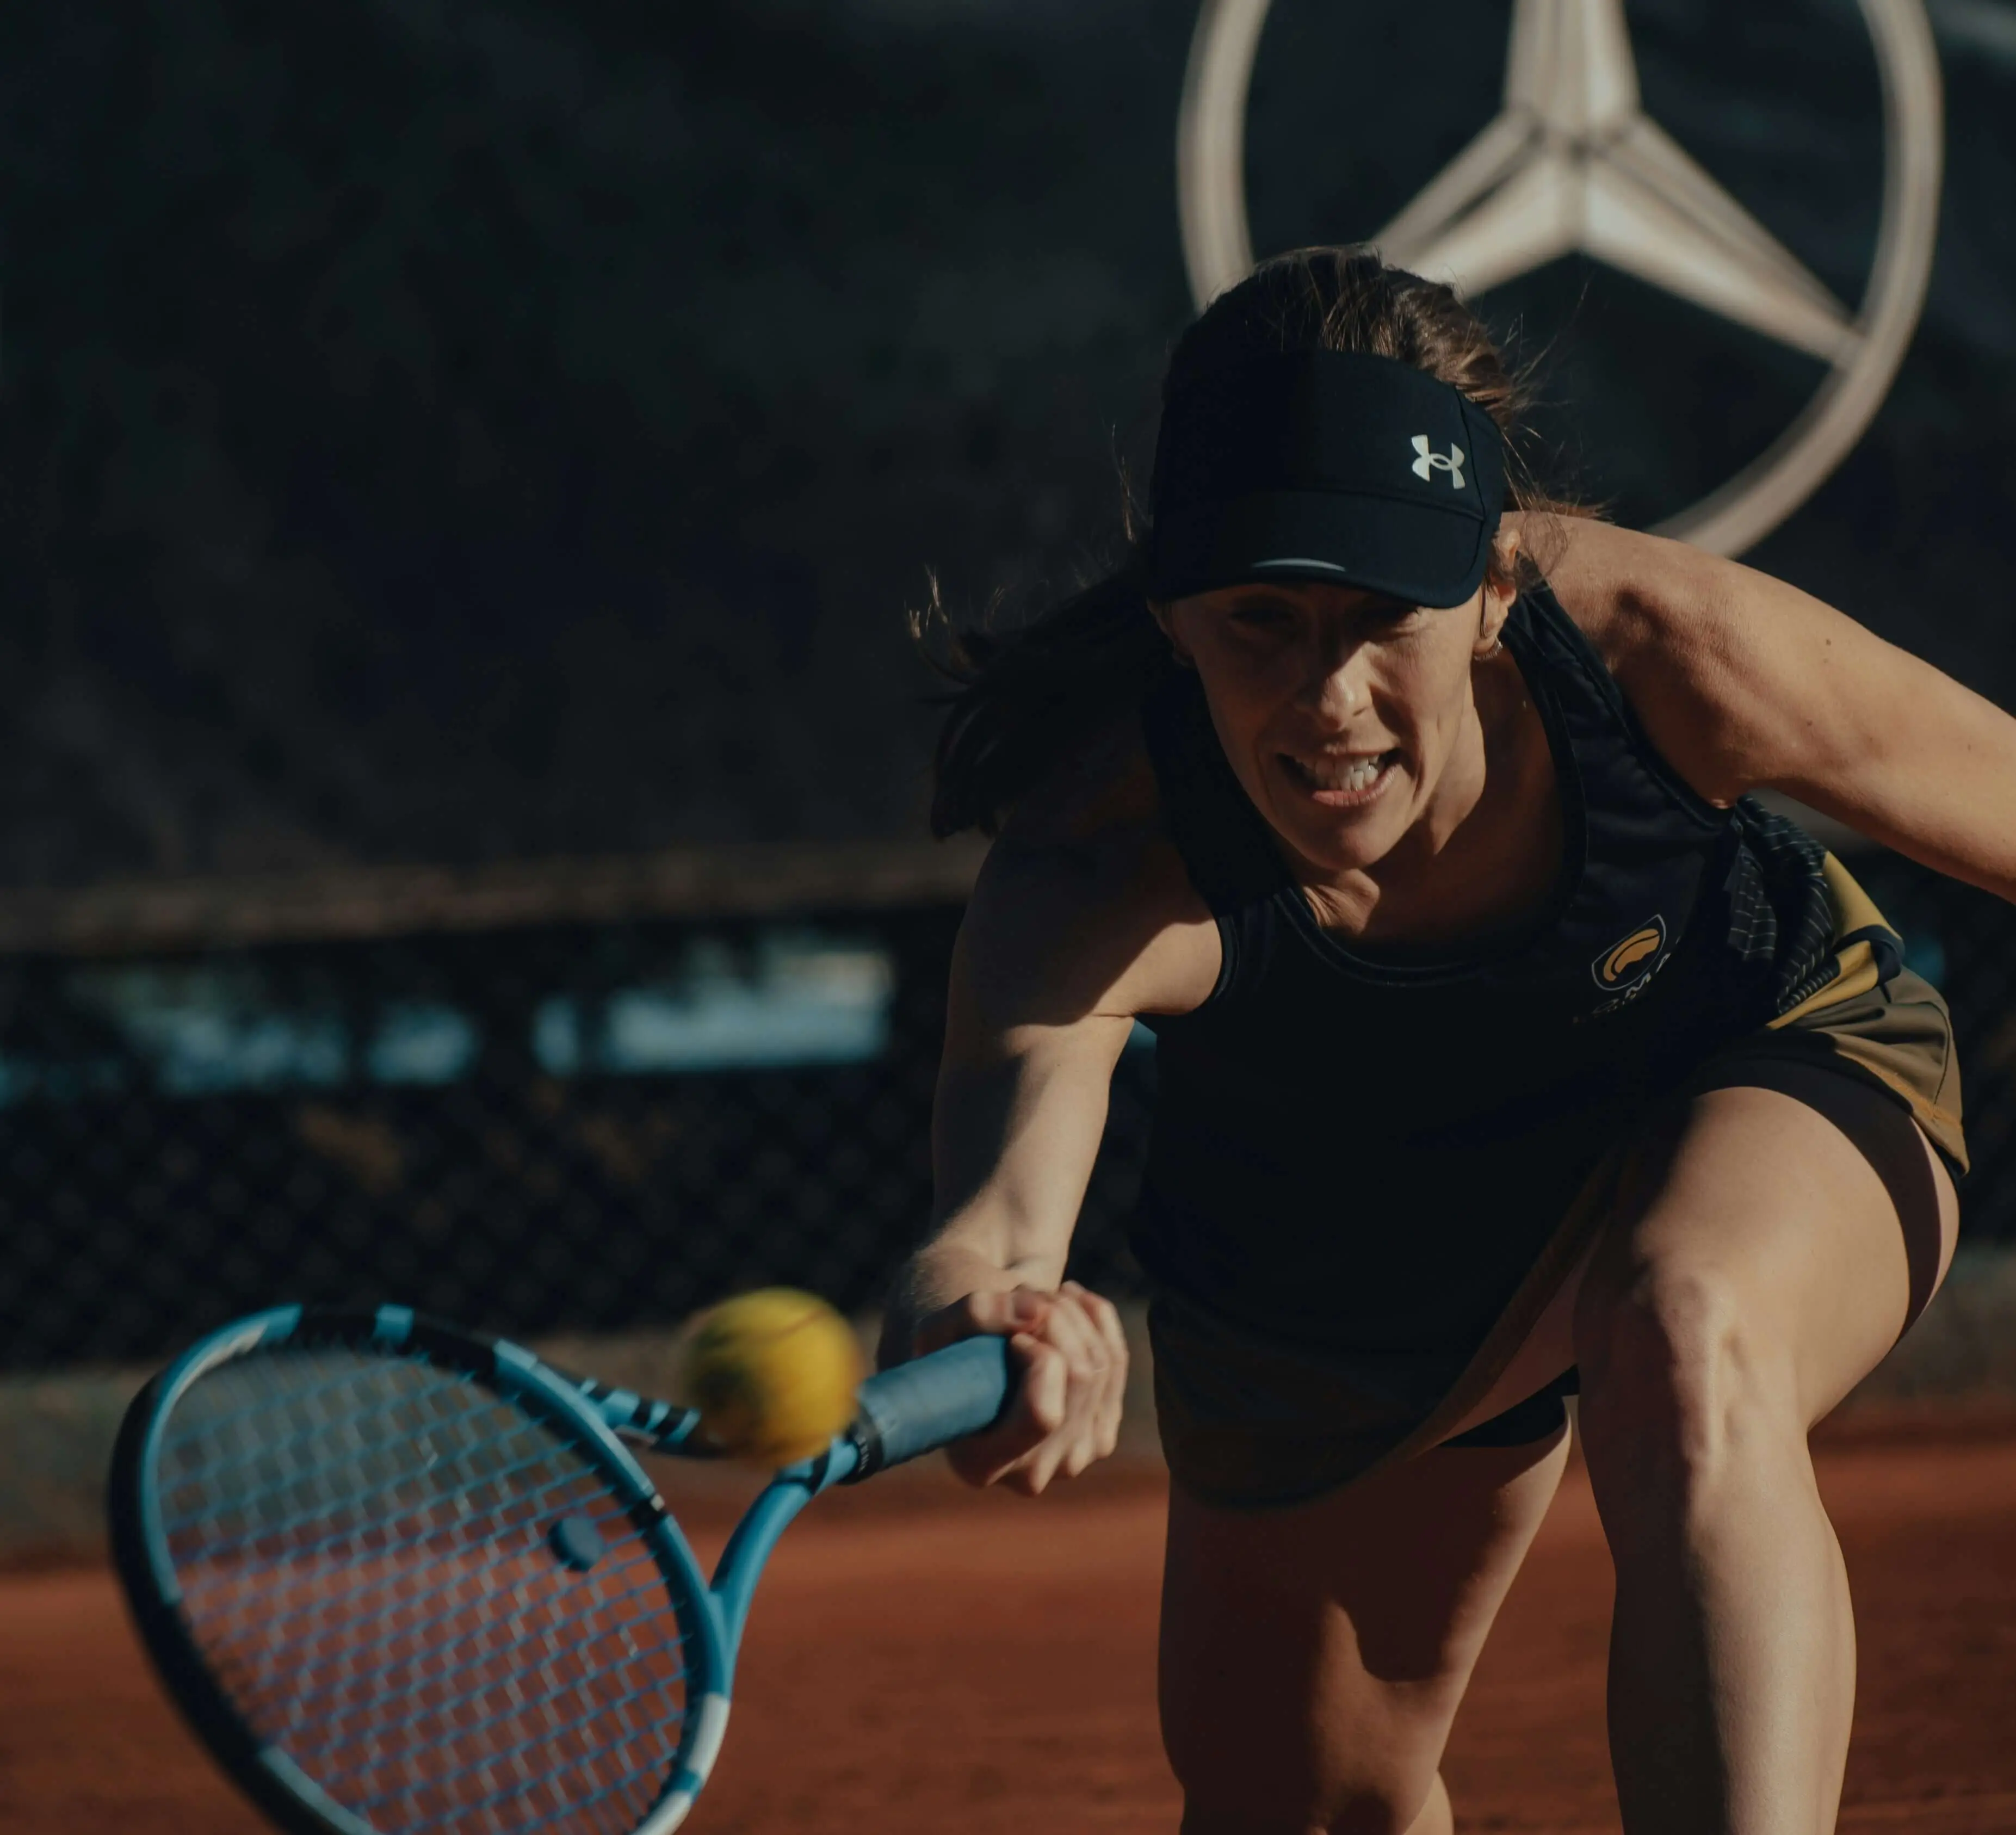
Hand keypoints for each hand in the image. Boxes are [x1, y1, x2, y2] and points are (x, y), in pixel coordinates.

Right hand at [913, 1282, 1127, 1494]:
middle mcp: (1031, 1474)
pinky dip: (1096, 1320)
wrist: (974, 1361)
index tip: (1012, 1336)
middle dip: (1055, 1317)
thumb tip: (1037, 1311)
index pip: (1043, 1414)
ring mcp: (1073, 1459)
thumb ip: (976, 1313)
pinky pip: (1116, 1360)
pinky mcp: (1100, 1436)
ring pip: (1101, 1363)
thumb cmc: (949, 1350)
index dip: (1038, 1357)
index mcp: (980, 1464)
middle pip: (1079, 1376)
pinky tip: (1068, 1302)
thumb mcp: (940, 1327)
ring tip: (1037, 1299)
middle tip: (1023, 1296)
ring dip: (1072, 1313)